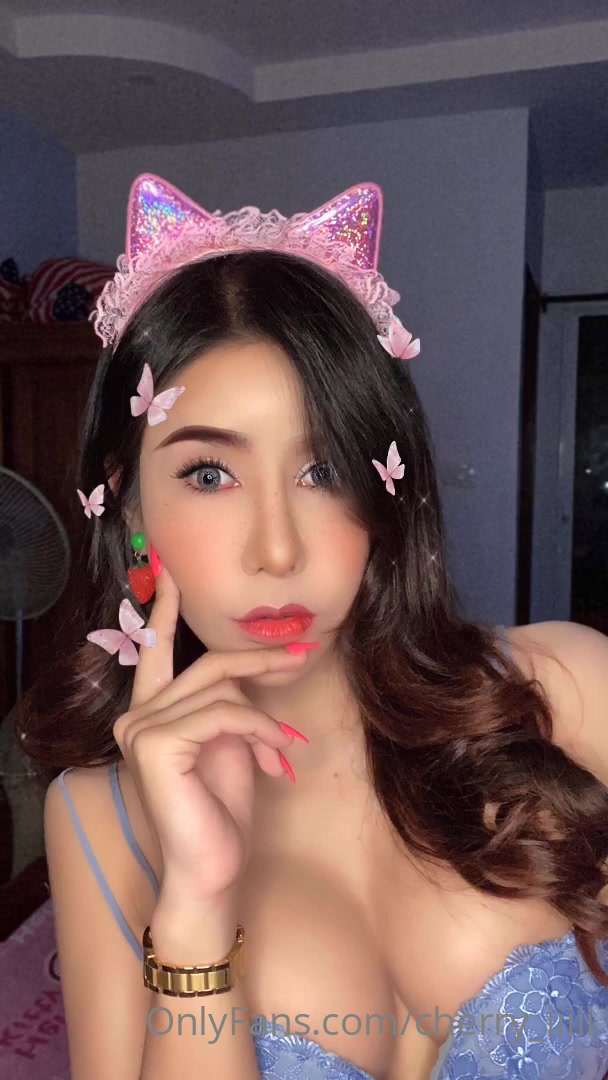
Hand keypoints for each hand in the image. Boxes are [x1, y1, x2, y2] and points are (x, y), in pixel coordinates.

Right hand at [112, 563, 309, 901]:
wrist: (213, 869)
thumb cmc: (222, 809)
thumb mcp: (228, 742)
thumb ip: (225, 702)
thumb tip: (246, 670)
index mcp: (149, 712)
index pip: (156, 651)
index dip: (166, 611)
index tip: (170, 570)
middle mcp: (134, 716)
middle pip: (207, 665)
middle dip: (259, 659)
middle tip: (303, 652)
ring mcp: (139, 729)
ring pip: (222, 690)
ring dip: (265, 719)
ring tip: (282, 750)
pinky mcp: (156, 744)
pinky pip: (226, 714)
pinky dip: (259, 732)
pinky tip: (274, 759)